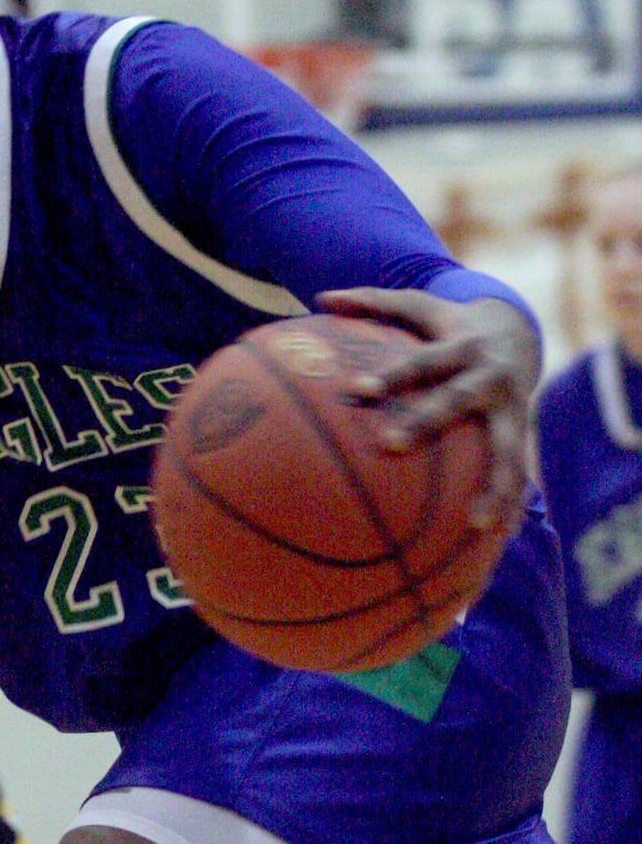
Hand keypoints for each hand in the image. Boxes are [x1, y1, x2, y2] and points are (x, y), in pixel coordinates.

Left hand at [317, 287, 539, 537]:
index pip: (420, 361)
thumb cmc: (450, 327)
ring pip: (507, 448)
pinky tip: (496, 544)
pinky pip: (518, 476)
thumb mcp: (418, 307)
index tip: (358, 390)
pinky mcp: (522, 436)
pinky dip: (510, 508)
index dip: (392, 376)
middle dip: (427, 422)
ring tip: (478, 523)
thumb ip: (371, 303)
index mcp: (460, 347)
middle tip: (390, 445)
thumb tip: (320, 298)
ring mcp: (512, 410)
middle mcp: (489, 378)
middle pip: (457, 401)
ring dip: (496, 485)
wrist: (518, 331)